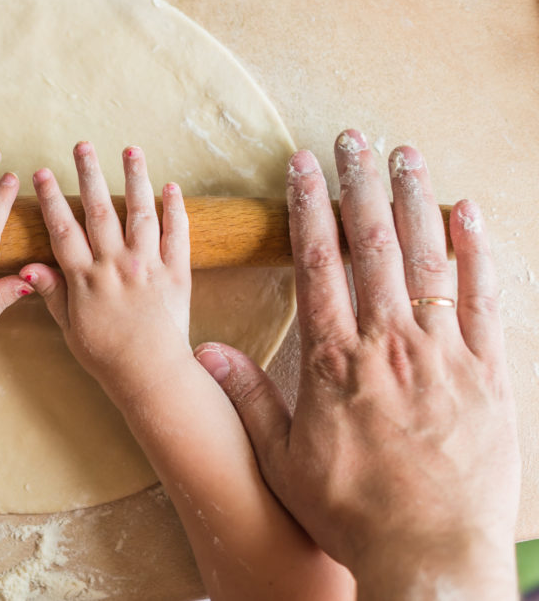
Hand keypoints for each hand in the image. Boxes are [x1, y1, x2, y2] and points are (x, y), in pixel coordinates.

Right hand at [21, 141, 191, 400]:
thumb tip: (27, 266)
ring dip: (135, 178)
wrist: (151, 375)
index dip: (51, 198)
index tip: (42, 172)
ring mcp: (148, 266)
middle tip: (82, 145)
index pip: (63, 229)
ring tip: (130, 150)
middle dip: (89, 174)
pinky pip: (177, 235)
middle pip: (99, 210)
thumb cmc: (106, 355)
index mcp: (86, 278)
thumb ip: (52, 292)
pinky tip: (171, 187)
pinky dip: (175, 209)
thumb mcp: (69, 327)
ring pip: (140, 212)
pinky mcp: (177, 273)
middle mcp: (116, 265)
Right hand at [194, 130, 518, 597]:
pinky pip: (484, 299)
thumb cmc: (352, 509)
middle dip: (359, 184)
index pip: (318, 263)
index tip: (302, 165)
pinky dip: (477, 251)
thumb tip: (205, 350)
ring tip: (404, 155)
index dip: (309, 206)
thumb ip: (247, 398)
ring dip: (414, 201)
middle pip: (371, 245)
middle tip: (352, 138)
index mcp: (333, 359)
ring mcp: (442, 354)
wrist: (431, 552)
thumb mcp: (282, 459)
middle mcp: (387, 343)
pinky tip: (467, 212)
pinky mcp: (486, 373)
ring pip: (427, 260)